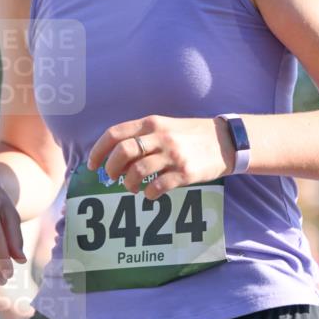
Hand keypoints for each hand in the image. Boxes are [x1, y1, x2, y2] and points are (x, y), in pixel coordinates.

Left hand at [86, 115, 236, 198]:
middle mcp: (161, 137)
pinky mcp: (185, 173)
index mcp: (152, 123)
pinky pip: (158, 187)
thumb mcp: (166, 125)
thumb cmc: (191, 135)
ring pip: (137, 172)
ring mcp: (173, 155)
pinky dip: (148, 194)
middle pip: (123, 153)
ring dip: (128, 184)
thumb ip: (143, 136)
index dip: (98, 150)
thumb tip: (116, 156)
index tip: (92, 164)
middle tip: (111, 178)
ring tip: (130, 188)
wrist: (225, 142)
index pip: (115, 134)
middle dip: (111, 169)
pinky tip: (149, 195)